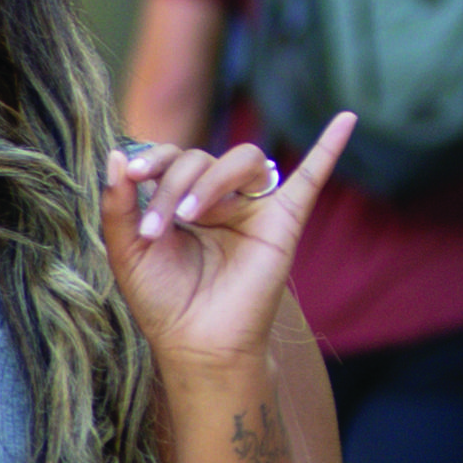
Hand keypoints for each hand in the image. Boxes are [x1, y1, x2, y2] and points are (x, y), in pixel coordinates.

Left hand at [101, 115, 352, 379]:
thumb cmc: (162, 301)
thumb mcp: (127, 250)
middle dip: (173, 185)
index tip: (133, 176)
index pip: (173, 158)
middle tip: (159, 228)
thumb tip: (115, 154)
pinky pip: (311, 178)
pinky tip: (346, 119)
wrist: (196, 344)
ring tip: (193, 215)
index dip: (152, 159)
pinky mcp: (284, 222)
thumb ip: (118, 205)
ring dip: (213, 178)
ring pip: (243, 158)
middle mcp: (220, 199)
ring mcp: (253, 208)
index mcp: (184, 200)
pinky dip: (329, 148)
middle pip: (201, 157)